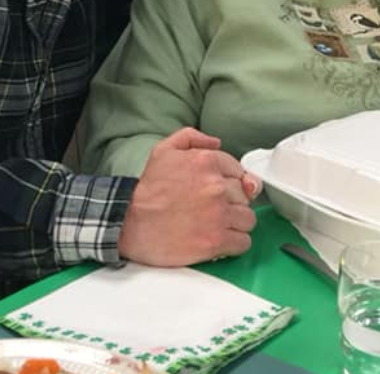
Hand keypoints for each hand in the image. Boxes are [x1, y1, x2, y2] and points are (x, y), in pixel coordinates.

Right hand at [118, 127, 258, 266]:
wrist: (130, 223)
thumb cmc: (148, 189)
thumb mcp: (164, 150)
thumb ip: (191, 137)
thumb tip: (216, 142)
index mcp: (207, 161)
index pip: (239, 171)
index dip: (230, 182)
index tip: (220, 191)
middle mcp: (216, 186)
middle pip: (245, 195)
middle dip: (233, 202)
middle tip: (215, 208)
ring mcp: (218, 214)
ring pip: (249, 219)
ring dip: (237, 223)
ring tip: (219, 224)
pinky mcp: (216, 240)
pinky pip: (243, 241)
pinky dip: (235, 243)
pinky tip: (221, 240)